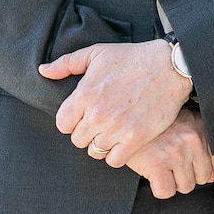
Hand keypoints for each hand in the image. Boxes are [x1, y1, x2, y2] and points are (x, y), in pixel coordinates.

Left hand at [39, 42, 191, 165]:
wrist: (171, 67)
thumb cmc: (133, 58)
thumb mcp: (97, 53)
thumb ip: (66, 63)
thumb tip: (43, 71)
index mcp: (83, 95)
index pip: (62, 125)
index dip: (73, 120)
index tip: (86, 114)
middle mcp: (96, 115)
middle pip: (77, 140)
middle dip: (87, 131)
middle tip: (103, 121)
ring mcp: (115, 129)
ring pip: (94, 151)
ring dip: (102, 143)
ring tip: (114, 130)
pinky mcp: (134, 139)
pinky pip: (113, 160)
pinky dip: (116, 154)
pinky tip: (123, 140)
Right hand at [121, 107, 213, 194]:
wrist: (122, 120)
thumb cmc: (152, 124)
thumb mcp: (181, 127)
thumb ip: (201, 149)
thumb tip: (213, 176)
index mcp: (200, 126)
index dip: (205, 165)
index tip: (192, 162)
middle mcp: (192, 138)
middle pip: (202, 176)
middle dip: (187, 174)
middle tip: (170, 161)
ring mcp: (175, 152)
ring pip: (186, 186)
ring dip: (172, 181)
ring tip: (161, 164)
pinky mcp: (157, 165)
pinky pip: (167, 192)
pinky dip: (159, 187)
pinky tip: (153, 172)